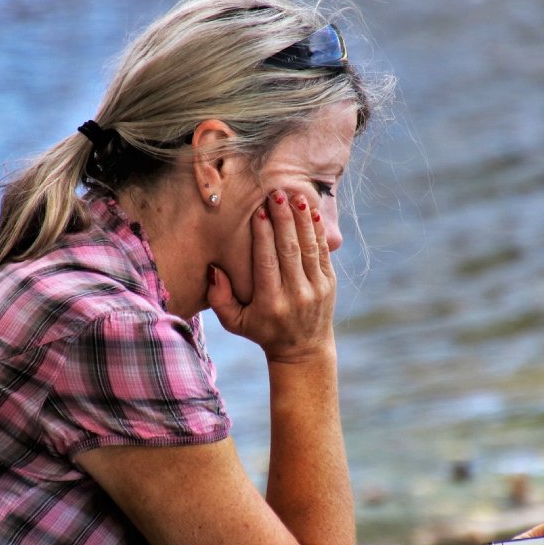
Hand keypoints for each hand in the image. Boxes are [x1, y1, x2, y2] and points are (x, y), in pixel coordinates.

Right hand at [208, 190, 336, 362]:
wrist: (303, 350)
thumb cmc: (262, 331)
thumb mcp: (235, 322)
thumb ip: (219, 298)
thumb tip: (214, 269)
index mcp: (271, 303)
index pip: (267, 263)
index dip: (263, 237)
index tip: (259, 212)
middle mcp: (295, 294)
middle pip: (289, 250)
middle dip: (283, 220)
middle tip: (276, 194)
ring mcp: (315, 288)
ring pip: (308, 247)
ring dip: (302, 219)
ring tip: (295, 196)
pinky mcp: (328, 283)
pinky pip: (322, 252)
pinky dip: (317, 231)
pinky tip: (311, 211)